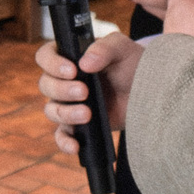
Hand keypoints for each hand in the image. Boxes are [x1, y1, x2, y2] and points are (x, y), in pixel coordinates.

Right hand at [37, 33, 143, 155]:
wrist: (148, 91)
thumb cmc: (131, 64)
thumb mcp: (121, 49)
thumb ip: (104, 48)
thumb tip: (85, 63)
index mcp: (69, 57)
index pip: (45, 56)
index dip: (52, 64)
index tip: (72, 71)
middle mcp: (64, 80)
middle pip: (46, 85)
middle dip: (62, 89)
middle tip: (85, 91)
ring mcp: (69, 104)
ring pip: (51, 110)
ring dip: (66, 113)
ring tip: (87, 114)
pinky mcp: (78, 125)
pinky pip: (62, 135)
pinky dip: (64, 141)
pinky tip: (75, 145)